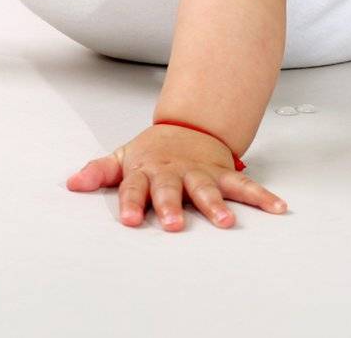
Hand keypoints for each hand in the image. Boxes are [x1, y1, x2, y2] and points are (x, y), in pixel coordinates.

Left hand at [65, 123, 288, 230]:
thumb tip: (73, 183)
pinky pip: (245, 186)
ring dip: (217, 205)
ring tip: (225, 222)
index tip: (129, 220)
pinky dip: (262, 196)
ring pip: (209, 189)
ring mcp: (201, 173)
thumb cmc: (154, 150)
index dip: (131, 203)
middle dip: (171, 207)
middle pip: (171, 190)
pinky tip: (277, 208)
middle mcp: (175, 173)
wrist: (189, 125)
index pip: (135, 188)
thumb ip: (100, 172)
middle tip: (172, 224)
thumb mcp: (123, 157)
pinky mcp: (224, 174)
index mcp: (147, 170)